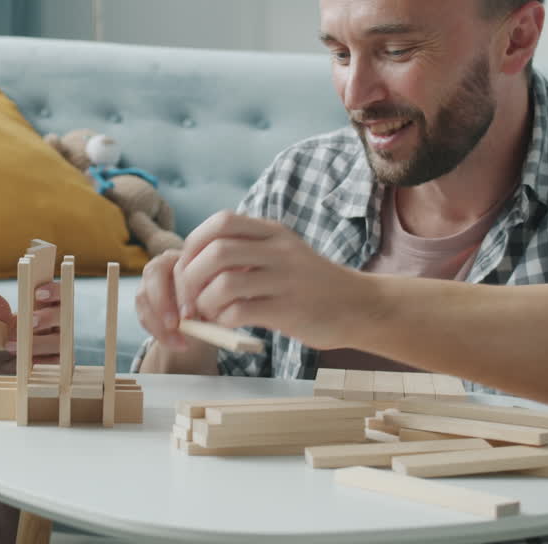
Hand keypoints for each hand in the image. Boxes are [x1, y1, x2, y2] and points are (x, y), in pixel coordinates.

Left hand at [0, 281, 60, 374]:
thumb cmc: (9, 342)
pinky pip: (56, 362)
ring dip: (38, 343)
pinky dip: (41, 361)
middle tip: (32, 321)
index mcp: (48, 309)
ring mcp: (61, 345)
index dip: (54, 291)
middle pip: (64, 315)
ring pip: (58, 341)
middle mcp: (58, 325)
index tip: (38, 294)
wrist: (4, 372)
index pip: (59, 294)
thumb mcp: (2, 328)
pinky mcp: (60, 364)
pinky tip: (28, 362)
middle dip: (48, 317)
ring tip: (12, 346)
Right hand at [134, 249, 219, 372]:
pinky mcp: (143, 298)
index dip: (183, 292)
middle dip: (162, 303)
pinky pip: (143, 314)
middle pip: (153, 274)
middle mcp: (164, 262)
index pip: (179, 268)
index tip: (190, 315)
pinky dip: (156, 331)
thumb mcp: (219, 301)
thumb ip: (212, 303)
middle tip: (174, 326)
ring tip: (178, 343)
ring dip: (158, 323)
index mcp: (187, 257)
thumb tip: (205, 315)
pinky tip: (174, 343)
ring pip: (143, 296)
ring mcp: (150, 280)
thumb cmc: (216, 302)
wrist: (205, 315)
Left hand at [173, 210, 372, 349]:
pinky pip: (241, 312)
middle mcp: (278, 250)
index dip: (193, 245)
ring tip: (206, 314)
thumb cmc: (310, 284)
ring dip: (204, 302)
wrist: (360, 306)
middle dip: (190, 278)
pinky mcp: (290, 310)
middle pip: (215, 252)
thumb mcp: (281, 253)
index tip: (187, 269)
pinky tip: (227, 324)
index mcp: (271, 232)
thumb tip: (193, 264)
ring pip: (224, 283)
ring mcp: (286, 279)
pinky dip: (223, 320)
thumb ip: (245, 251)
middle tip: (188, 299)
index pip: (220, 223)